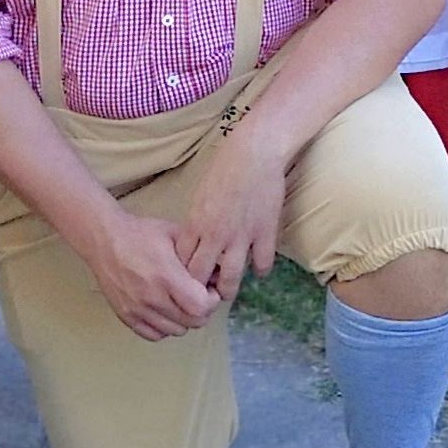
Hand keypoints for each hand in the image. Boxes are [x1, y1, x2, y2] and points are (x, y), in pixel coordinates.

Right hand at [83, 208, 221, 340]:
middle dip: (202, 311)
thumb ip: (198, 255)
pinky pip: (154, 335)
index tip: (210, 289)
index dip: (211, 301)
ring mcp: (137, 309)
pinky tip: (166, 311)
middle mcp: (152, 298)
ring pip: (175, 331)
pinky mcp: (125, 316)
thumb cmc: (143, 234)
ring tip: (182, 302)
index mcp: (167, 276)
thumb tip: (218, 272)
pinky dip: (165, 327)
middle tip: (199, 296)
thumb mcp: (176, 234)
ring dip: (185, 320)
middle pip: (191, 322)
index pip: (200, 307)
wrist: (105, 240)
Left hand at [174, 121, 290, 309]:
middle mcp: (215, 235)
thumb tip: (194, 243)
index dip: (182, 277)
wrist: (255, 152)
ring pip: (230, 278)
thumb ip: (196, 223)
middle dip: (199, 291)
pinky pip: (262, 263)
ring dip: (228, 289)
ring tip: (228, 291)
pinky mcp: (265, 232)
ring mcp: (241, 236)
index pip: (181, 263)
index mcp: (196, 224)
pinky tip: (258, 268)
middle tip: (203, 295)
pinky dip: (260, 270)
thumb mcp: (200, 196)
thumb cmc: (224, 168)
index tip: (185, 281)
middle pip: (200, 277)